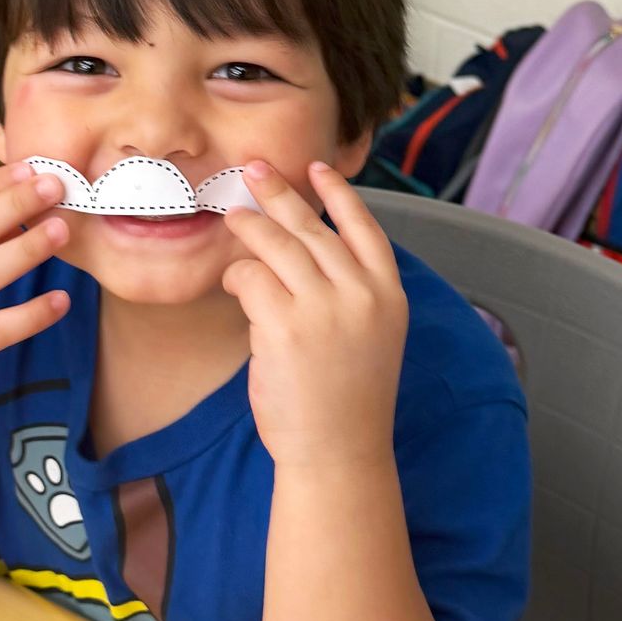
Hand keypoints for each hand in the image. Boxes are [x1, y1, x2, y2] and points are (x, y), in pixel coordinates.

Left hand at [222, 161, 407, 472]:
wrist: (339, 452)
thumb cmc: (348, 401)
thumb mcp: (371, 337)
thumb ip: (350, 292)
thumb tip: (302, 249)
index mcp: (389, 294)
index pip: (365, 227)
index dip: (339, 194)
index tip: (317, 168)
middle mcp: (361, 294)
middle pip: (313, 228)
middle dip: (279, 194)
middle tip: (254, 171)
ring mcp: (324, 307)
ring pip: (278, 245)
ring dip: (251, 226)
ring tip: (233, 215)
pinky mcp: (285, 326)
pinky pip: (252, 278)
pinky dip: (238, 275)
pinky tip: (232, 281)